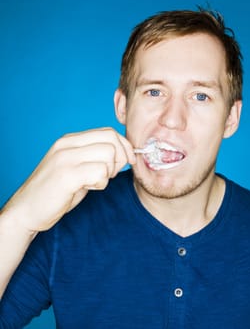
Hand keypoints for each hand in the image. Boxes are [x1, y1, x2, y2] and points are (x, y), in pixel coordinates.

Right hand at [4, 128, 135, 231]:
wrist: (27, 210)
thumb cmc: (56, 191)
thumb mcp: (76, 167)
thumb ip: (95, 157)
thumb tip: (124, 153)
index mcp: (70, 141)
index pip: (108, 132)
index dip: (124, 146)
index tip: (128, 161)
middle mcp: (67, 145)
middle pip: (112, 139)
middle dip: (120, 159)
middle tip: (108, 175)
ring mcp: (65, 159)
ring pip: (108, 154)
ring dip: (108, 173)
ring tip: (93, 182)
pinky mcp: (66, 176)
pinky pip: (99, 172)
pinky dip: (101, 183)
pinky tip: (87, 188)